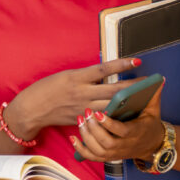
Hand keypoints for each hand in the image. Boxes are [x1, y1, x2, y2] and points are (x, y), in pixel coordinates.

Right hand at [6, 57, 144, 138]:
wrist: (31, 109)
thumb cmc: (44, 89)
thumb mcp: (63, 77)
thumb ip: (82, 78)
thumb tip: (101, 77)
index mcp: (75, 77)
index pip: (103, 69)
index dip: (121, 64)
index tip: (137, 60)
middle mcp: (81, 92)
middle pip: (112, 90)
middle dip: (132, 87)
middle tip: (149, 83)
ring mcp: (82, 107)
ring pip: (110, 105)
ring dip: (127, 102)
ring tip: (142, 98)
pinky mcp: (81, 119)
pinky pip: (101, 117)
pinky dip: (113, 114)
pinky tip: (125, 113)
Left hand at [71, 80, 165, 161]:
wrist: (152, 145)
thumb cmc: (149, 124)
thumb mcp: (153, 110)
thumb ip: (154, 95)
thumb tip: (159, 79)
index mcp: (136, 132)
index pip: (122, 131)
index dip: (109, 124)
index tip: (98, 113)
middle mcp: (125, 145)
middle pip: (107, 142)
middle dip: (95, 129)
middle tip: (86, 113)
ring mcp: (115, 153)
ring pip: (97, 150)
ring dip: (87, 136)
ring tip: (80, 120)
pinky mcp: (107, 156)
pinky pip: (92, 156)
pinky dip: (81, 149)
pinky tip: (72, 137)